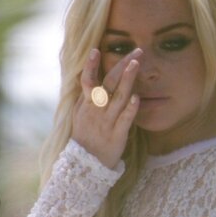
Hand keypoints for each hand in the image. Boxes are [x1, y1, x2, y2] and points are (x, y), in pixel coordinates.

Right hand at [71, 47, 141, 169]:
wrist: (85, 165)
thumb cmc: (84, 137)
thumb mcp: (78, 115)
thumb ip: (85, 96)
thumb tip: (86, 77)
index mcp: (87, 104)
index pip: (87, 81)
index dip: (91, 66)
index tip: (96, 50)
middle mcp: (96, 110)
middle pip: (109, 83)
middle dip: (122, 65)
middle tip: (136, 51)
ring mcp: (107, 122)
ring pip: (118, 98)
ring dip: (128, 80)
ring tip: (137, 64)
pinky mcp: (117, 135)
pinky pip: (124, 120)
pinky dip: (130, 109)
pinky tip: (137, 97)